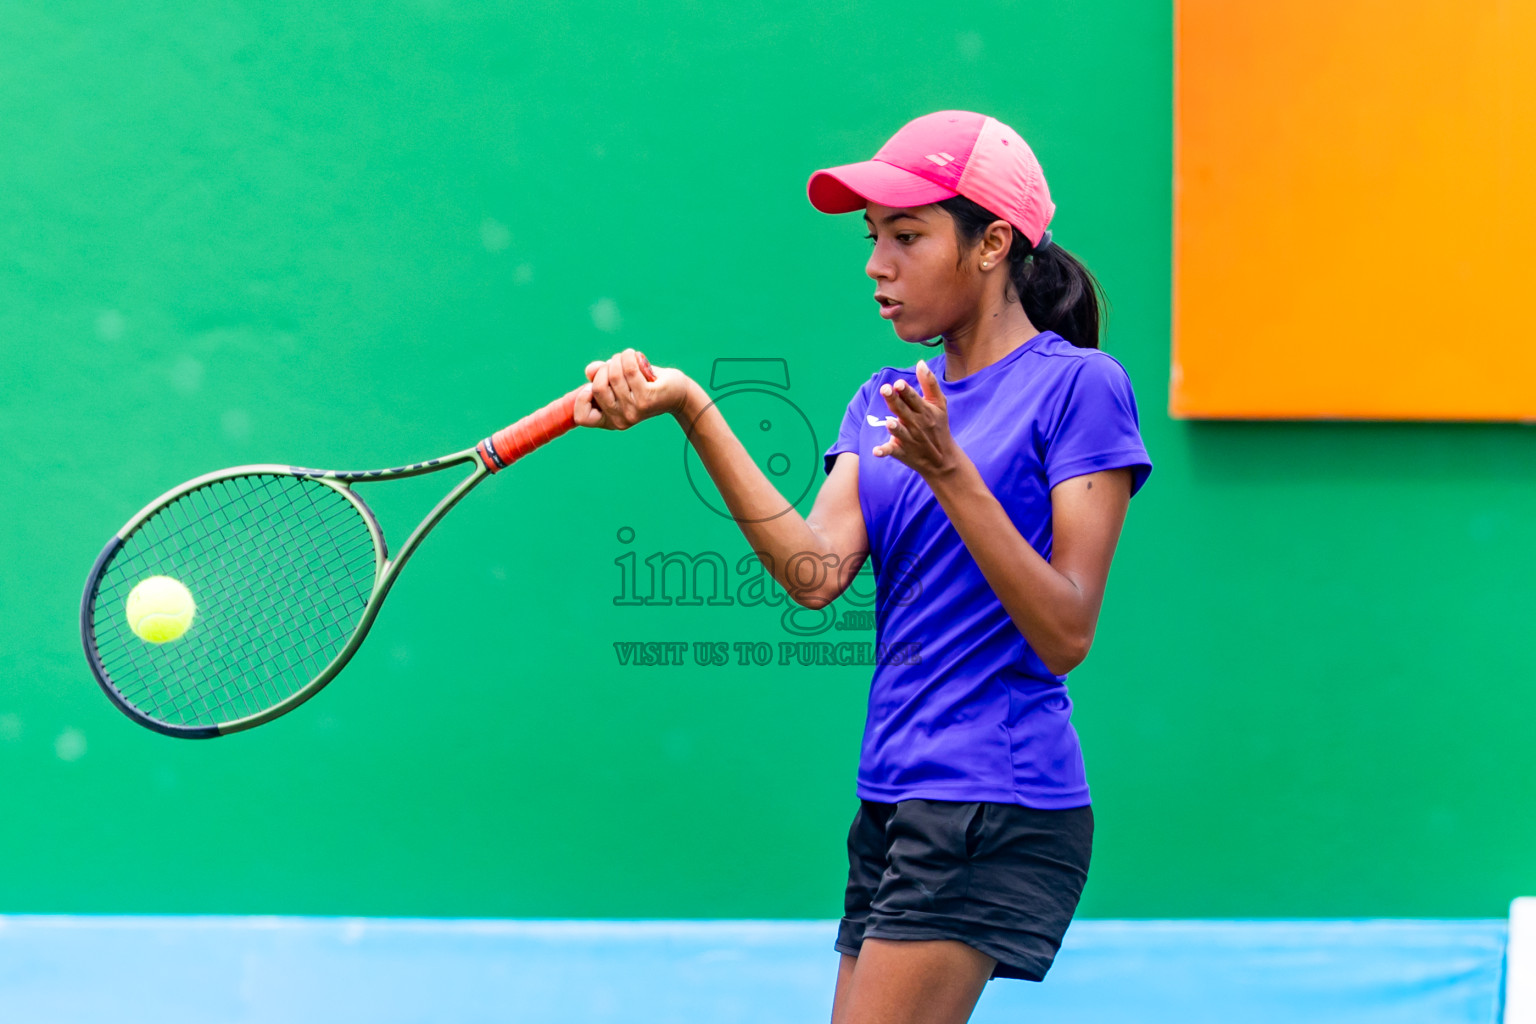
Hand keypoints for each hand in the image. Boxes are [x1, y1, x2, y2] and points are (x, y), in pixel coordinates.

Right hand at [575, 348, 686, 429]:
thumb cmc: (644, 385)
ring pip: (613, 375)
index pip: (582, 417)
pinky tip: (634, 354)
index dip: (582, 397)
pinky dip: (630, 356)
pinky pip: (630, 370)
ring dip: (619, 359)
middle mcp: (620, 420)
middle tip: (615, 363)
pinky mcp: (647, 399)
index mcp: (609, 420)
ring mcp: (634, 411)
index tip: (592, 385)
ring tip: (627, 357)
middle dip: (604, 368)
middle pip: (597, 388)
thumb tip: (591, 370)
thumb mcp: (618, 382)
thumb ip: (600, 376)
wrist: (677, 394)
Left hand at [872, 359, 959, 477]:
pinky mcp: (902, 451)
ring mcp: (909, 439)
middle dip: (894, 400)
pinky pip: (892, 451)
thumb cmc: (938, 425)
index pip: (914, 398)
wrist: (943, 458)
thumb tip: (920, 362)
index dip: (906, 391)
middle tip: (885, 389)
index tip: (898, 383)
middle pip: (903, 410)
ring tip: (889, 422)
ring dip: (895, 428)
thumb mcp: (940, 403)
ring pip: (900, 432)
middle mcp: (916, 423)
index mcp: (924, 410)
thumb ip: (930, 383)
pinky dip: (884, 451)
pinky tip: (876, 451)